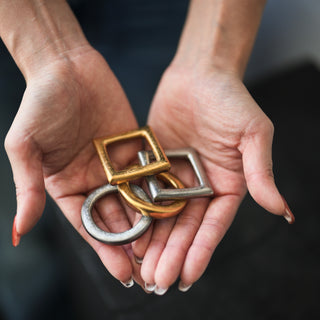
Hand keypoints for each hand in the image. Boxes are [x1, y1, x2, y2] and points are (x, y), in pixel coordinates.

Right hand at [5, 46, 143, 285]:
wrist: (67, 66)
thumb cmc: (41, 102)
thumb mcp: (26, 146)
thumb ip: (27, 187)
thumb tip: (19, 230)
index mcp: (67, 185)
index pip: (90, 225)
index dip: (106, 250)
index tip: (123, 273)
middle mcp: (93, 180)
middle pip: (116, 218)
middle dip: (132, 244)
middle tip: (152, 269)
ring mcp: (115, 165)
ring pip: (135, 200)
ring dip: (149, 223)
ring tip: (166, 247)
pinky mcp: (133, 147)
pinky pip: (147, 173)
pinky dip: (159, 191)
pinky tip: (173, 210)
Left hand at [132, 66, 293, 292]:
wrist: (199, 75)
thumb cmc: (230, 99)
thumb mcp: (253, 134)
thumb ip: (262, 173)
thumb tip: (282, 210)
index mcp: (227, 185)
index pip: (213, 225)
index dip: (201, 252)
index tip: (187, 277)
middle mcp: (201, 186)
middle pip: (186, 228)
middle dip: (172, 255)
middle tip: (157, 283)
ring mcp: (177, 178)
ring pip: (164, 218)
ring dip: (154, 244)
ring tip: (142, 270)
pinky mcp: (156, 167)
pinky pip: (146, 195)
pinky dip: (139, 217)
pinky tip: (129, 237)